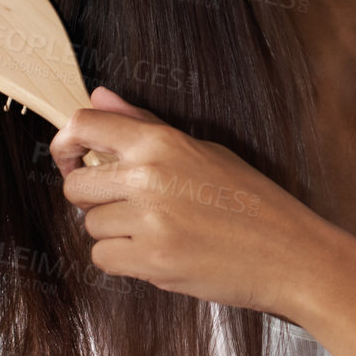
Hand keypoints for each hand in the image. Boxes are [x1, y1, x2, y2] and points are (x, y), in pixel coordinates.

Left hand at [49, 86, 319, 317]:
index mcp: (162, 143)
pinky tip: (156, 253)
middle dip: (90, 198)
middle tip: (123, 205)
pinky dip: (122, 261)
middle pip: (75, 185)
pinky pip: (102, 259)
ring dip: (113, 232)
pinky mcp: (152, 260)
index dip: (66, 142)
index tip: (71, 158)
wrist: (289, 254)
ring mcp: (150, 220)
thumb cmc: (251, 202)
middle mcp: (150, 176)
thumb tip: (100, 94)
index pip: (85, 125)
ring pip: (90, 226)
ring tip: (157, 231)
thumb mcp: (202, 150)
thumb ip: (144, 124)